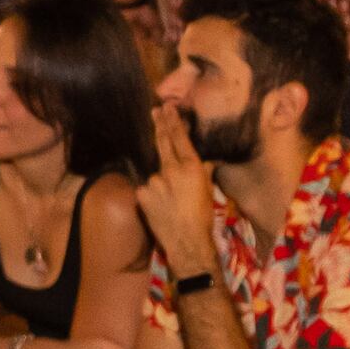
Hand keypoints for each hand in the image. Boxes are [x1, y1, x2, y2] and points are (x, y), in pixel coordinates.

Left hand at [138, 103, 221, 276]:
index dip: (173, 121)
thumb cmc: (203, 216)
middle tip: (155, 110)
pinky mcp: (142, 193)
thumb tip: (204, 158)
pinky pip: (147, 188)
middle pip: (163, 142)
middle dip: (160, 125)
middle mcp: (171, 169)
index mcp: (191, 167)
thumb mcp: (208, 189)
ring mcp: (153, 181)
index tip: (167, 107)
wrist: (187, 241)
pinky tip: (162, 207)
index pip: (180, 138)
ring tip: (172, 199)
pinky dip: (153, 194)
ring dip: (162, 180)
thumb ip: (203, 170)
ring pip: (157, 173)